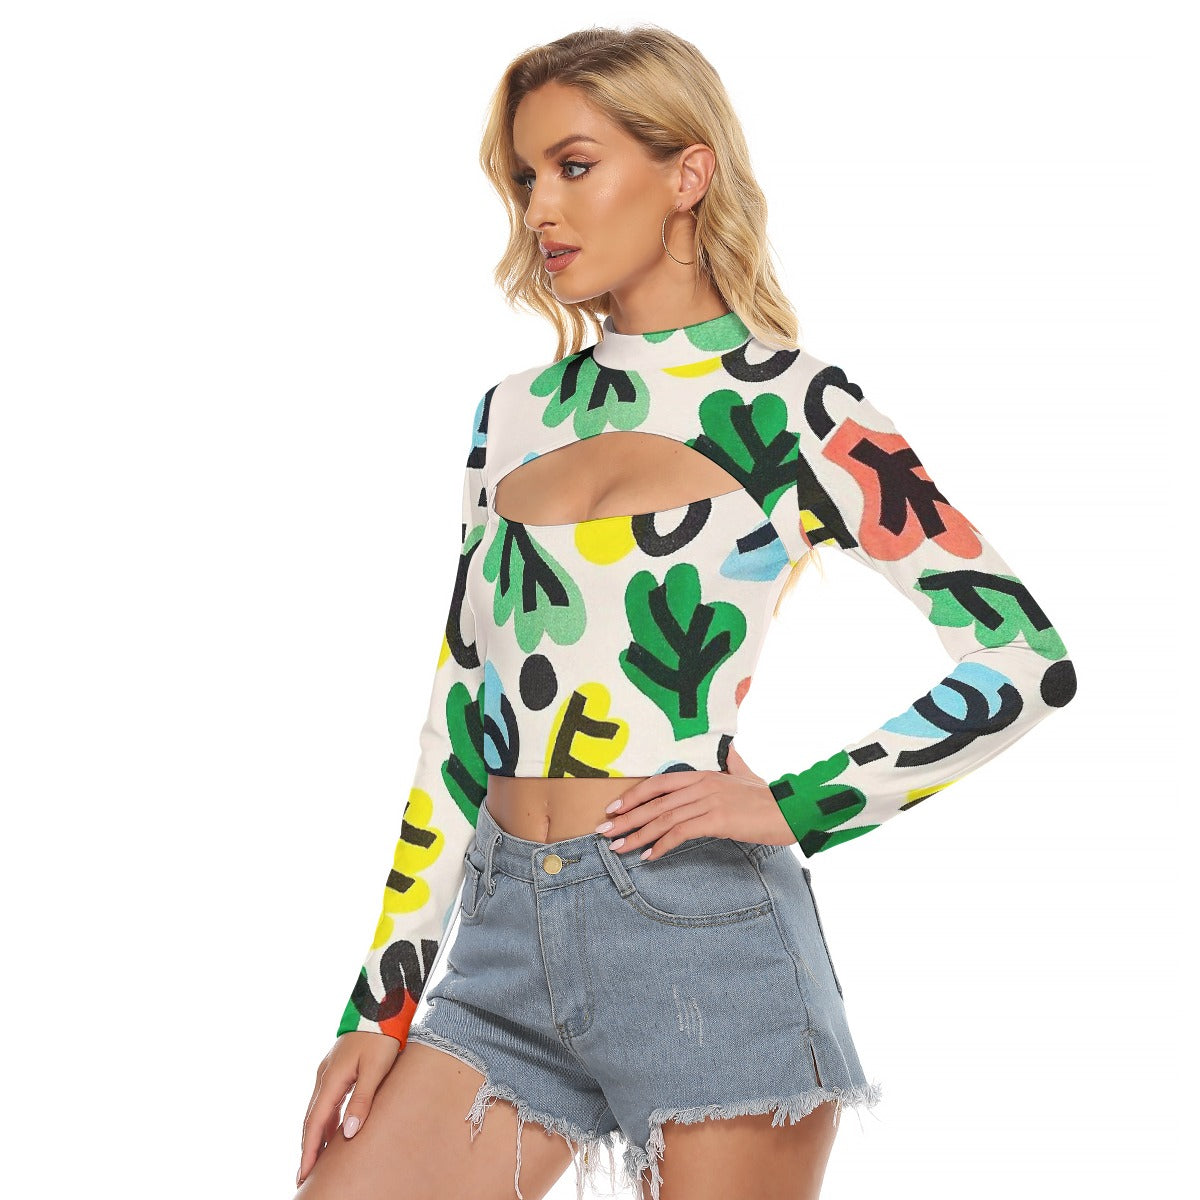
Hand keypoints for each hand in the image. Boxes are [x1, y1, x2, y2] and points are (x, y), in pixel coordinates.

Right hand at [298, 1031, 400, 1187]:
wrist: (380, 1007)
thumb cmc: (381, 1038)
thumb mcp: (375, 1070)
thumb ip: (361, 1101)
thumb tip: (347, 1134)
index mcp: (331, 1079)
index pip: (315, 1123)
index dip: (309, 1150)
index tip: (305, 1174)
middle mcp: (324, 1076)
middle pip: (311, 1120)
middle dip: (307, 1148)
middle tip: (305, 1176)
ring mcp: (328, 1071)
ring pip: (317, 1110)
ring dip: (314, 1135)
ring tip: (316, 1161)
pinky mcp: (336, 1068)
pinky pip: (325, 1100)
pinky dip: (324, 1120)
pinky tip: (332, 1132)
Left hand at [595, 746, 796, 859]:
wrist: (792, 809)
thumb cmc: (768, 796)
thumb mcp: (747, 774)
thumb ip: (734, 763)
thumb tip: (732, 749)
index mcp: (703, 775)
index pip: (659, 783)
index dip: (634, 796)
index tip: (614, 809)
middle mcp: (702, 785)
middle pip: (654, 803)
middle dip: (626, 819)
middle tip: (604, 832)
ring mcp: (709, 801)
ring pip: (663, 819)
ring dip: (637, 835)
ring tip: (619, 848)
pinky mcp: (718, 820)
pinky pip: (682, 833)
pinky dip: (663, 845)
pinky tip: (650, 856)